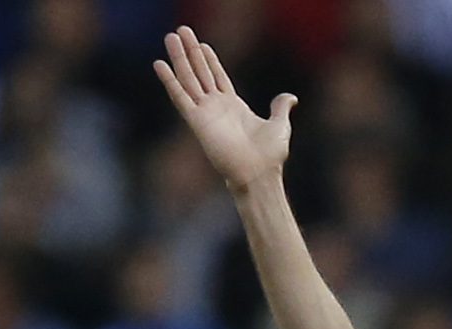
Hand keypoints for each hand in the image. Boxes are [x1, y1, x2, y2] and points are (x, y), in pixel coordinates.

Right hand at [156, 26, 292, 195]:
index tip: (201, 44)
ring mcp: (205, 112)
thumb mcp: (279, 125)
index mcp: (233, 106)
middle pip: (200, 72)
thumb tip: (290, 98)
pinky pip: (180, 97)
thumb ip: (280, 108)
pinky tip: (160, 65)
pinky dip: (170, 81)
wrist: (259, 174)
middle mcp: (216, 106)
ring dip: (179, 58)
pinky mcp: (197, 121)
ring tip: (170, 37)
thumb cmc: (270, 155)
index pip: (217, 76)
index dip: (209, 60)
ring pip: (188, 79)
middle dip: (191, 52)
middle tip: (181, 31)